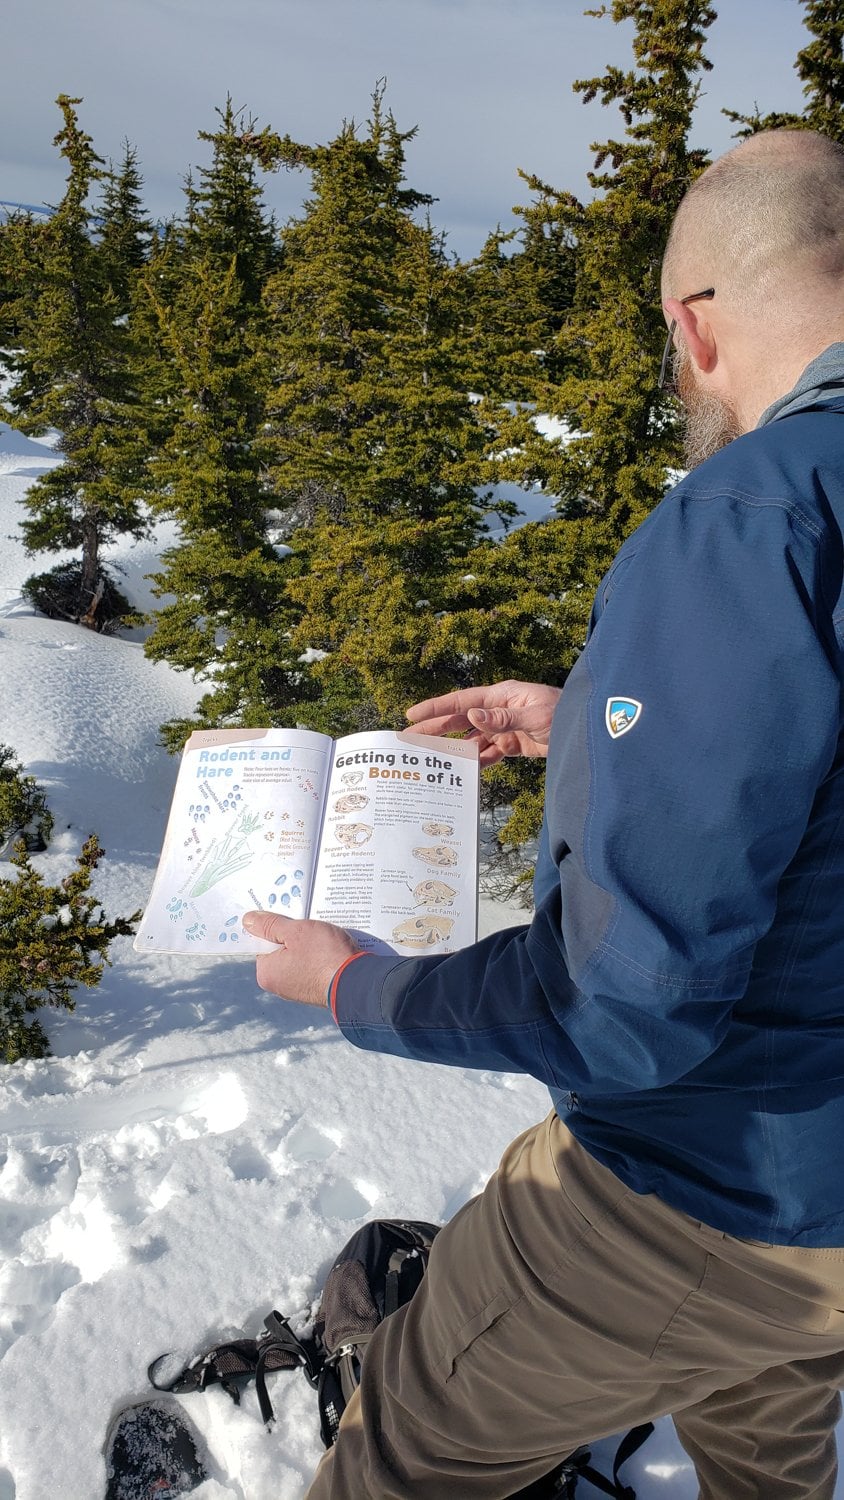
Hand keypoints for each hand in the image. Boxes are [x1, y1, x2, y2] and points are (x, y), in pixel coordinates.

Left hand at [243, 911, 360, 1006]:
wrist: (358, 982)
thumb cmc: (324, 955)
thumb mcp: (295, 931)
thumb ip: (270, 925)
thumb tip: (247, 921)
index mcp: (267, 974)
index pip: (263, 943)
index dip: (274, 927)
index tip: (287, 917)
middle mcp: (280, 986)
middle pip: (282, 950)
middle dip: (294, 935)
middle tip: (308, 923)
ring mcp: (300, 989)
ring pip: (300, 957)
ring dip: (309, 944)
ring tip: (323, 934)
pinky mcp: (318, 989)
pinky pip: (313, 966)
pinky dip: (320, 955)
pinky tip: (331, 947)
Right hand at [405, 680, 562, 765]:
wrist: (586, 730)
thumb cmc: (564, 713)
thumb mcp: (535, 715)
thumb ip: (503, 718)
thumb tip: (472, 716)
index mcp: (501, 696)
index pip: (462, 701)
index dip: (436, 708)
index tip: (413, 714)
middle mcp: (498, 710)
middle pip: (461, 720)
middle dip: (436, 729)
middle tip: (410, 738)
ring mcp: (504, 728)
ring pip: (472, 739)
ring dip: (454, 748)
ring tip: (431, 758)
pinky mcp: (513, 744)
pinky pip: (489, 754)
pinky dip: (477, 762)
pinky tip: (463, 771)